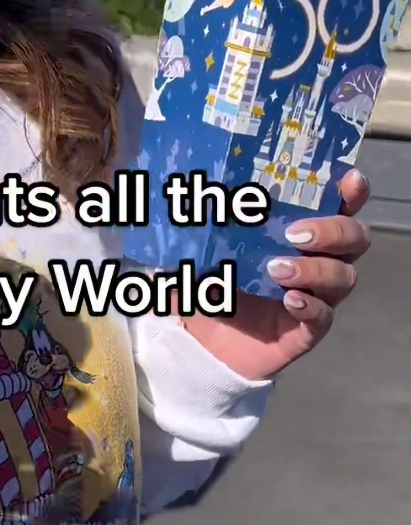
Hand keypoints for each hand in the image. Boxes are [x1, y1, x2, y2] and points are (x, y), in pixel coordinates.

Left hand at [183, 171, 370, 381]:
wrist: (199, 343)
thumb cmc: (206, 286)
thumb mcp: (193, 251)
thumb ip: (188, 226)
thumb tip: (170, 195)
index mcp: (297, 233)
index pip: (338, 207)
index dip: (350, 193)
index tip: (348, 181)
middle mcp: (315, 261)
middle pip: (354, 238)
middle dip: (335, 230)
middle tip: (294, 233)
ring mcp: (315, 296)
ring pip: (344, 277)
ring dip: (315, 269)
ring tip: (277, 269)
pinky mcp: (306, 331)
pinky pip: (324, 318)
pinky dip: (311, 307)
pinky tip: (290, 300)